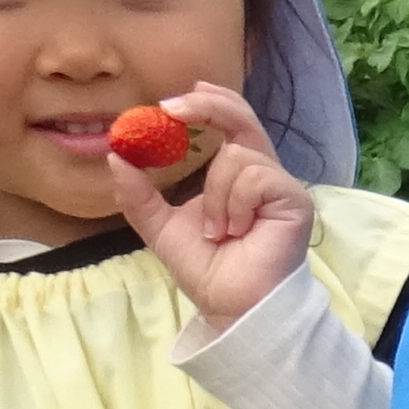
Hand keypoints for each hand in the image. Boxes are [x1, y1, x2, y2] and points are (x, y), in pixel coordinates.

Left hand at [102, 83, 312, 329]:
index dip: (205, 103)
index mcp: (235, 174)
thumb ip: (138, 193)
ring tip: (218, 231)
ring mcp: (280, 185)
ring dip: (214, 195)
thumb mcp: (160, 225)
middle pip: (243, 116)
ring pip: (237, 156)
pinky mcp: (294, 199)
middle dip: (207, 106)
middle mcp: (262, 173)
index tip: (167, 104)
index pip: (228, 122)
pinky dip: (233, 204)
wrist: (231, 305)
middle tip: (170, 109)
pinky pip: (253, 177)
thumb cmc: (207, 269)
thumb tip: (115, 154)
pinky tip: (237, 231)